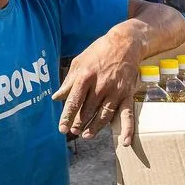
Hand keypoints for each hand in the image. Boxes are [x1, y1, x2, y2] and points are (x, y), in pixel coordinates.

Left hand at [53, 32, 140, 146]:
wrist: (125, 42)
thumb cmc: (100, 51)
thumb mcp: (80, 61)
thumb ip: (69, 81)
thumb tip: (57, 97)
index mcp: (85, 76)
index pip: (73, 101)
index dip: (67, 117)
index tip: (62, 129)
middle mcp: (100, 85)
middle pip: (87, 111)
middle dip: (79, 123)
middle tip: (73, 132)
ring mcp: (115, 91)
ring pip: (103, 115)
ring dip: (95, 128)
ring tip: (87, 135)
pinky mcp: (127, 94)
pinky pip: (127, 114)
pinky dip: (127, 129)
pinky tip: (125, 142)